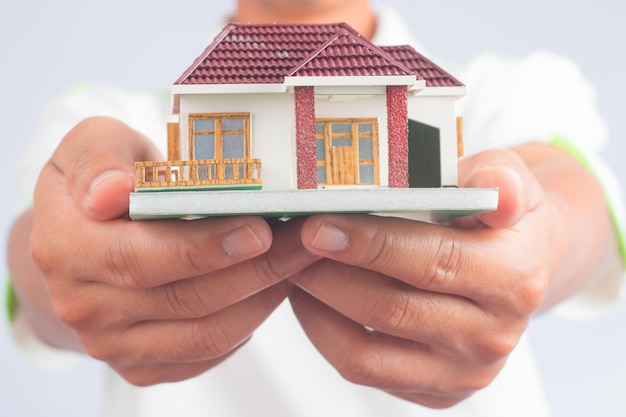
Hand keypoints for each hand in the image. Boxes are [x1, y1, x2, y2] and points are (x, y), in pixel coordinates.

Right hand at [15, 116, 318, 384]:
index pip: (139, 257)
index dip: (204, 248)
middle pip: (185, 299)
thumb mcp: (95, 145)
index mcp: (64, 245)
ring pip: (205, 334)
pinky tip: (272, 287)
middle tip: (305, 241)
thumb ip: (100, 159)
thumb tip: (109, 193)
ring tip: (299, 260)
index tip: (260, 230)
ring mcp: (111, 342)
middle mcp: (82, 305)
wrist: (84, 237)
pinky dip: (249, 321)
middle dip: (256, 270)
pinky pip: (207, 353)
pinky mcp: (141, 363)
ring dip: (263, 297)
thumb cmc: (104, 180)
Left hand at [288, 146, 608, 407]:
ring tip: (293, 266)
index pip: (431, 261)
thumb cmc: (498, 216)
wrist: (522, 264)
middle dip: (328, 273)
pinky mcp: (438, 390)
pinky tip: (311, 298)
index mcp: (514, 276)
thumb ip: (498, 177)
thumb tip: (496, 187)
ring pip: (367, 351)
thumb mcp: (510, 180)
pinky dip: (325, 334)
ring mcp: (463, 371)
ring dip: (318, 306)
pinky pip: (364, 370)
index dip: (369, 245)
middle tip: (289, 241)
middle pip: (390, 308)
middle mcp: (493, 335)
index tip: (317, 225)